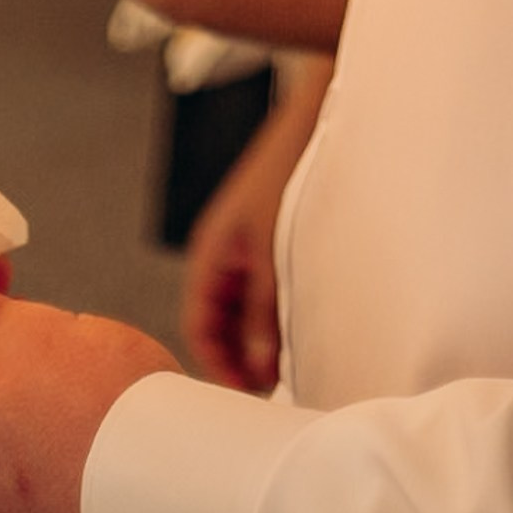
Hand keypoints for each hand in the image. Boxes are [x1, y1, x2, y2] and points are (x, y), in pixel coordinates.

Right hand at [181, 63, 327, 391]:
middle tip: (271, 389)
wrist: (314, 119)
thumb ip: (266, 312)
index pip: (198, 326)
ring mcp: (247, 246)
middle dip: (240, 356)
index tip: (247, 393)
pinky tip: (300, 327)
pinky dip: (275, 313)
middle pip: (220, 321)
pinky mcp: (270, 239)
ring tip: (288, 364)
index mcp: (211, 254)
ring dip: (260, 337)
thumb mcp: (272, 253)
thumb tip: (263, 366)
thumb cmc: (285, 174)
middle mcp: (224, 253)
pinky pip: (263, 289)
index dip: (218, 364)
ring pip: (243, 308)